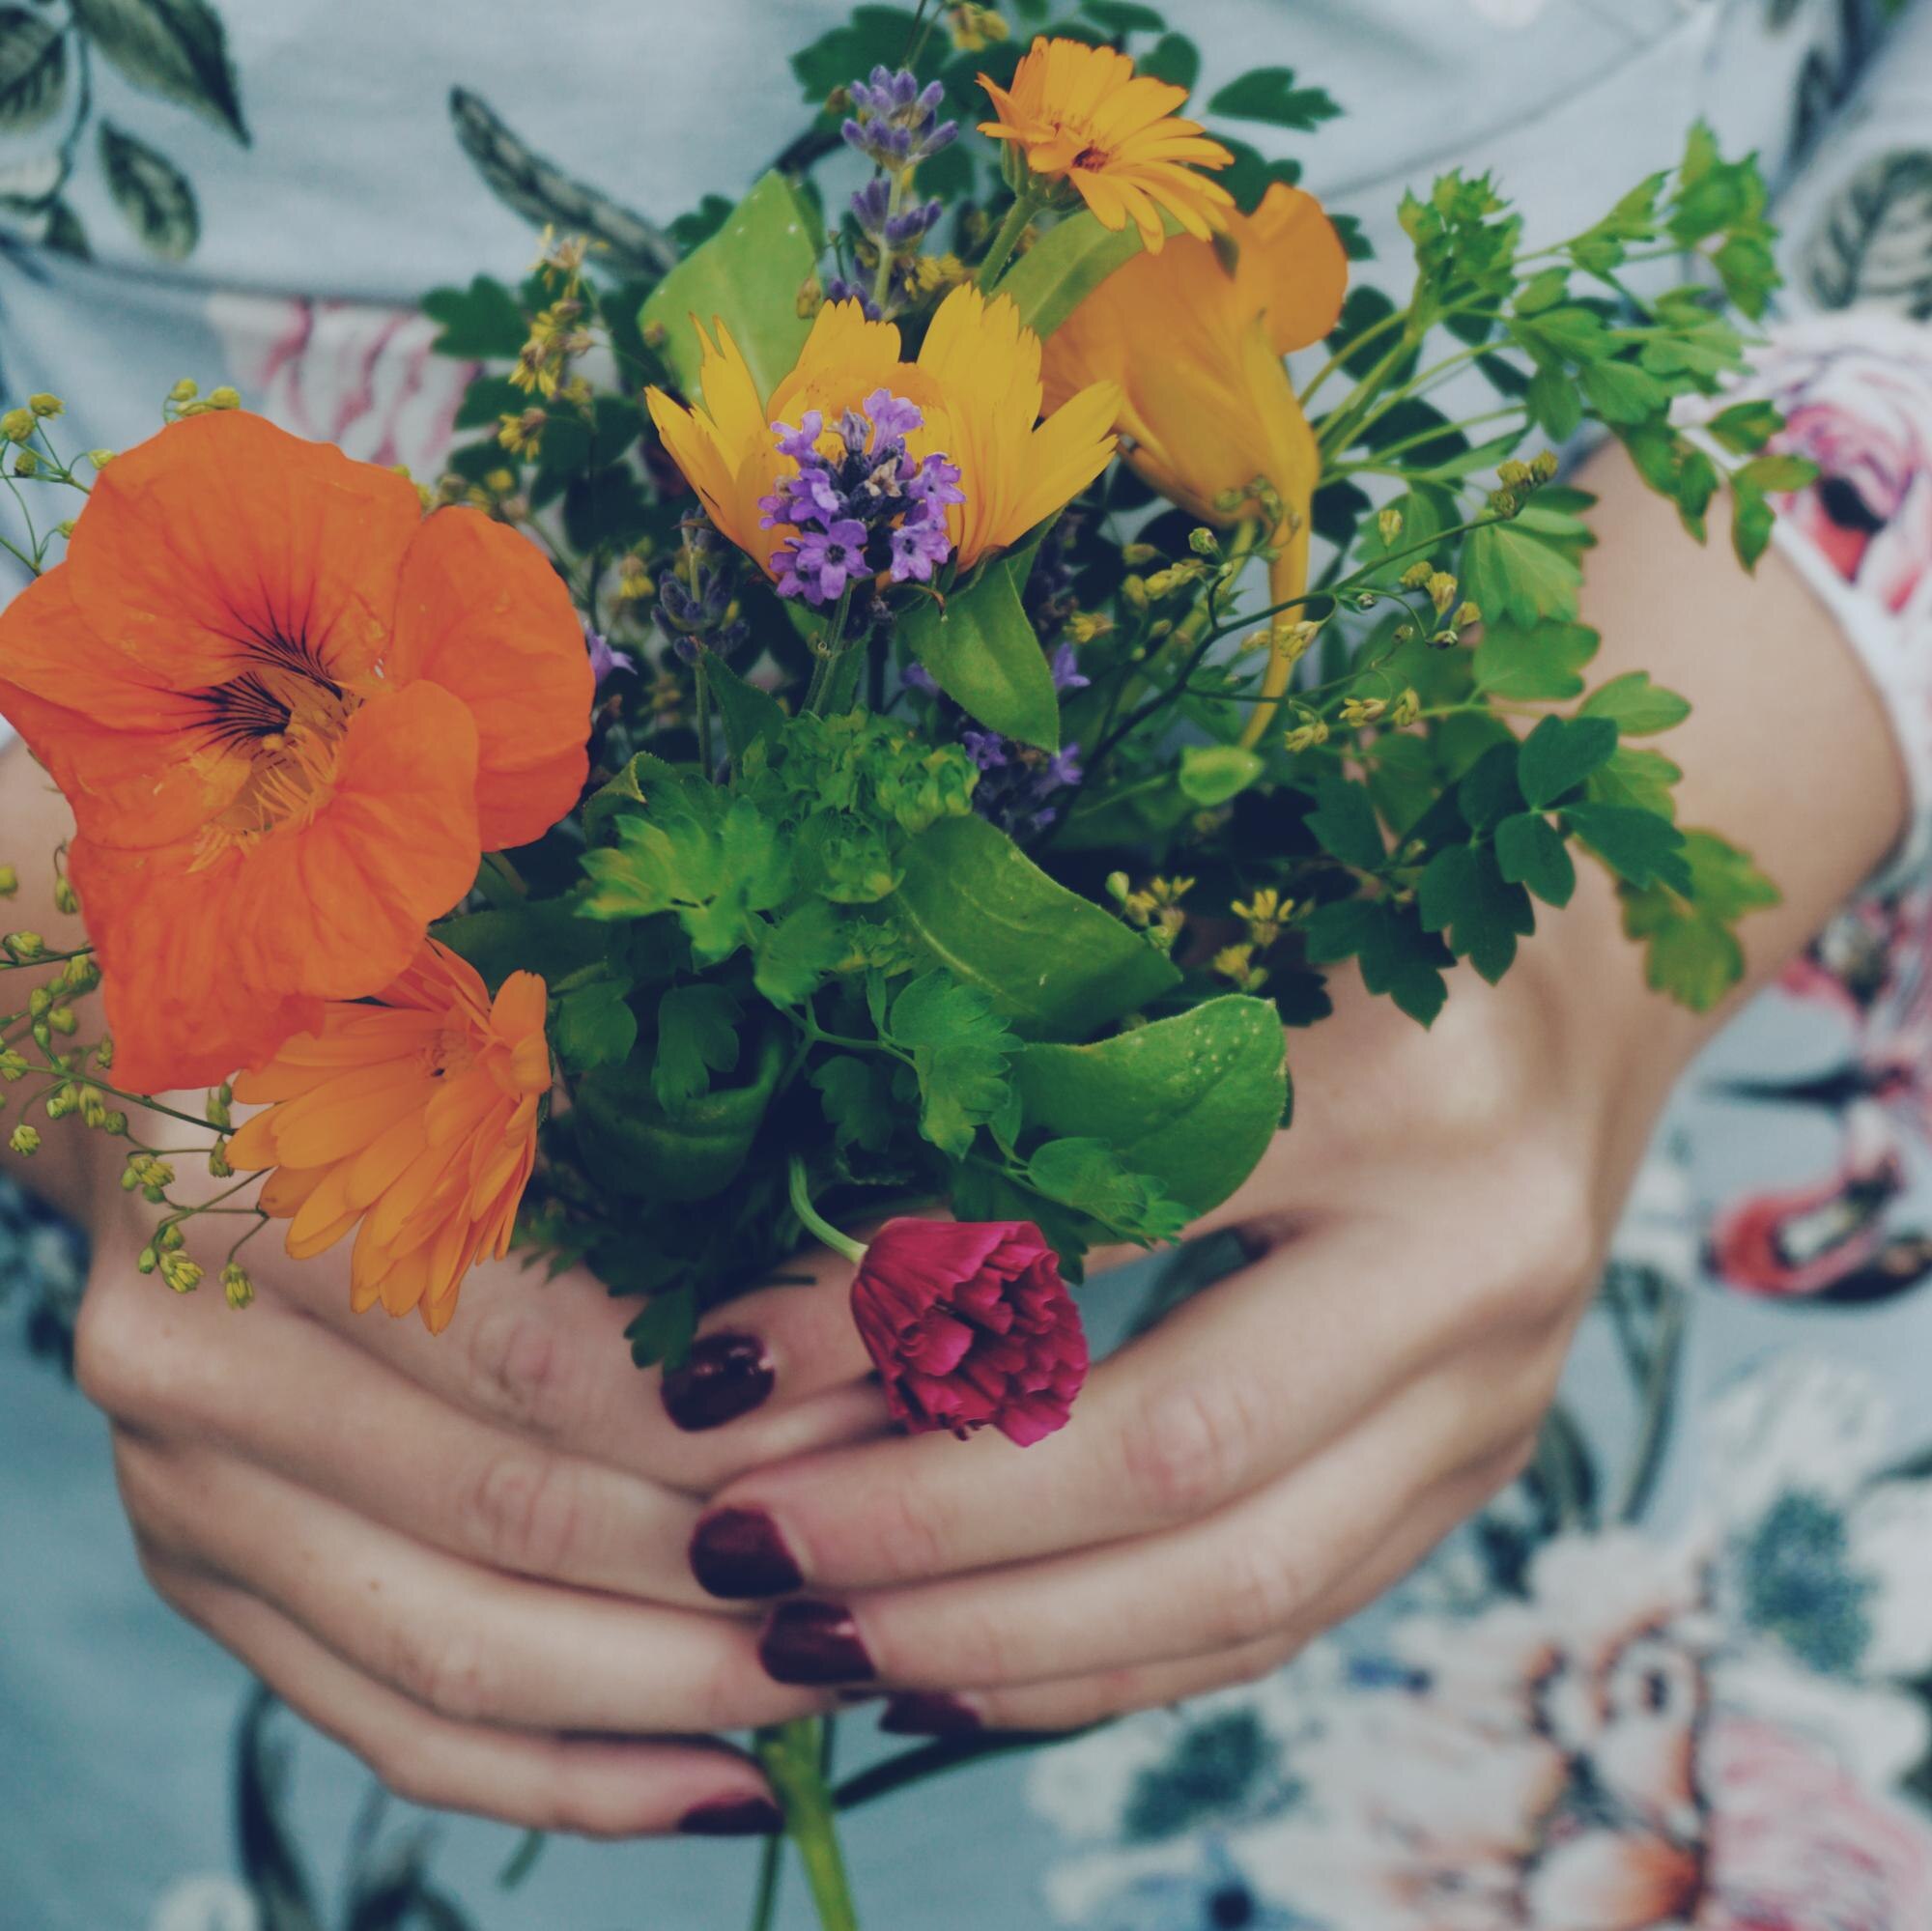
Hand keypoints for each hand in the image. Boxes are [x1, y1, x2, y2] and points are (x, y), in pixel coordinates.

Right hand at [0, 741, 887, 1837]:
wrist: (165, 1069)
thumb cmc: (380, 1018)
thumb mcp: (526, 1038)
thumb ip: (686, 1158)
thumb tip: (907, 1282)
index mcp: (270, 1183)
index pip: (555, 1358)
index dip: (746, 1416)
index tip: (898, 1436)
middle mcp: (192, 1351)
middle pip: (515, 1515)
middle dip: (734, 1563)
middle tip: (897, 1574)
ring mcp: (176, 1484)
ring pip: (456, 1649)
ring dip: (671, 1689)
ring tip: (833, 1680)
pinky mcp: (199, 1572)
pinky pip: (384, 1721)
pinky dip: (557, 1773)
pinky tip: (708, 1782)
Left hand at [679, 912, 1653, 1729]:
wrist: (1584, 964)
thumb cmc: (1357, 915)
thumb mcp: (1194, 942)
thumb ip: (1026, 1079)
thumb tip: (788, 1252)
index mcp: (1395, 1076)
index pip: (1095, 1224)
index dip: (887, 1310)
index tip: (711, 1363)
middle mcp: (1475, 1257)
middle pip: (1178, 1454)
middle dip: (927, 1532)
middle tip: (741, 1549)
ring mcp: (1499, 1391)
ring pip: (1242, 1586)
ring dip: (1002, 1641)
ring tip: (817, 1644)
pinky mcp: (1481, 1466)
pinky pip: (1288, 1615)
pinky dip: (1109, 1662)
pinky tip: (961, 1673)